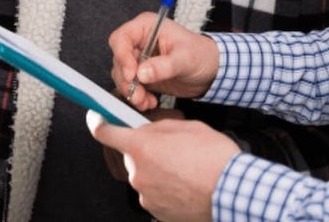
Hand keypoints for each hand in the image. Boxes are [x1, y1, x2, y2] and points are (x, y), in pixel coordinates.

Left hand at [88, 111, 240, 221]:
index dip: (98, 121)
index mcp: (143, 146)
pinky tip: (186, 184)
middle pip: (133, 155)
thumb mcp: (188, 127)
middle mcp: (139, 172)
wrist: (232, 191)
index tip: (96, 118)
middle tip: (172, 149)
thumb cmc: (215, 159)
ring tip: (185, 169)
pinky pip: (155, 194)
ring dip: (159, 170)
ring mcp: (146, 195)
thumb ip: (160, 128)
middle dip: (147, 150)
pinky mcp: (155, 211)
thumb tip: (148, 130)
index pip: (106, 132)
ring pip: (145, 175)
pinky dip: (166, 189)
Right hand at [109, 13, 219, 110]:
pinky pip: (130, 87)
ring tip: (146, 101)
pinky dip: (137, 97)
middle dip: (126, 80)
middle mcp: (140, 41)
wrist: (211, 70)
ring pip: (122, 76)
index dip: (122, 56)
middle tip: (138, 94)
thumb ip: (164, 66)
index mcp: (147, 27)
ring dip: (131, 91)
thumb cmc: (202, 55)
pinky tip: (150, 102)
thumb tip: (142, 73)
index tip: (130, 74)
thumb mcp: (185, 58)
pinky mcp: (142, 75)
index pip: (121, 38)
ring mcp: (140, 59)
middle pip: (119, 60)